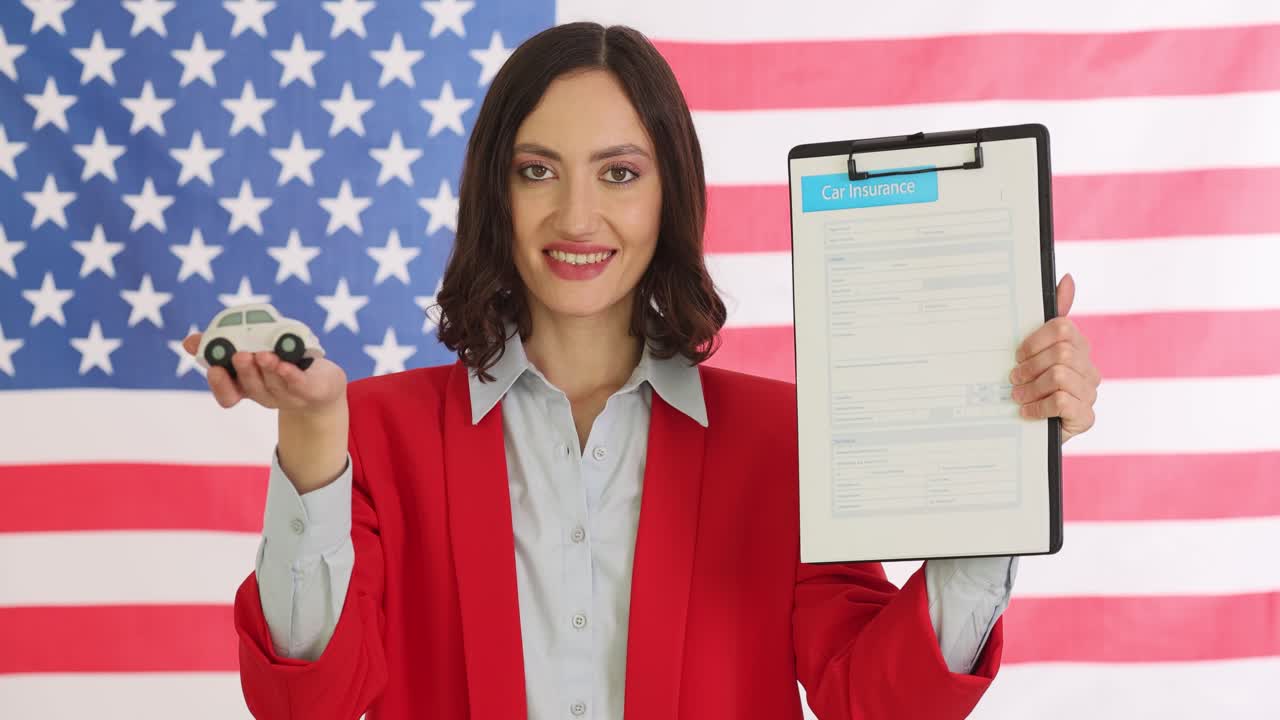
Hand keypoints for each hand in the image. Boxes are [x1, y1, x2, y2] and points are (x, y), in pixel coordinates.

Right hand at [181, 332, 347, 414]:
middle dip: (244, 371)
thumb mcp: (253, 351)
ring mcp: (289, 396)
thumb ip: (222, 345)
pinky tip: (285, 363)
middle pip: (251, 386)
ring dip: (268, 369)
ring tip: (264, 354)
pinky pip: (299, 384)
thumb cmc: (282, 362)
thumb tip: (189, 342)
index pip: (227, 395)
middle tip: (240, 355)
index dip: (219, 384)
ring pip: (274, 384)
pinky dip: (290, 374)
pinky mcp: (311, 390)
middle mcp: (265, 394)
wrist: (323, 381)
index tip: (213, 368)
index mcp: (248, 386)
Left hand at [1009, 273, 1101, 443]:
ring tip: (1018, 396)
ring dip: (1031, 387)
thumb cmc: (1032, 387)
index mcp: (1079, 348)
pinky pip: (1062, 402)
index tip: (1017, 355)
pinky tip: (1027, 411)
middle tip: (1013, 379)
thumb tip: (1068, 279)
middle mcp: (1090, 369)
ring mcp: (1090, 394)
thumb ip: (1050, 317)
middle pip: (1061, 353)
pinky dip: (1039, 406)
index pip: (1062, 329)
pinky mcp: (1086, 417)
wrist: (1031, 431)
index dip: (1035, 340)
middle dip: (1031, 366)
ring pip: (1060, 376)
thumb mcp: (1034, 352)